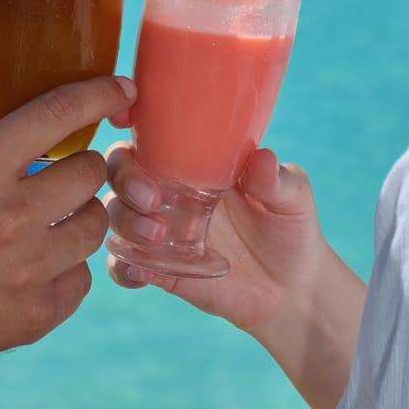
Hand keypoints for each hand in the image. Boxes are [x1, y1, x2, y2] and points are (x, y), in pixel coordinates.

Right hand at [0, 62, 134, 393]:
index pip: (60, 114)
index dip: (101, 93)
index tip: (123, 86)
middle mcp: (10, 218)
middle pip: (90, 169)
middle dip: (79, 161)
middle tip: (56, 169)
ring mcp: (28, 271)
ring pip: (95, 222)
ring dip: (78, 212)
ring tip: (48, 214)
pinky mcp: (38, 315)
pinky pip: (82, 276)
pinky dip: (66, 265)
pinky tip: (36, 261)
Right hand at [103, 138, 326, 337]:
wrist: (292, 288)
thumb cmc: (290, 227)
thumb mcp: (292, 198)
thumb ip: (276, 180)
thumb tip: (263, 159)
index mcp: (195, 159)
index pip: (150, 131)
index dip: (127, 119)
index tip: (125, 120)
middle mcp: (169, 189)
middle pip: (120, 170)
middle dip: (124, 177)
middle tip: (151, 196)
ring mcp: (161, 229)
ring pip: (116, 214)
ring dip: (125, 220)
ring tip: (157, 234)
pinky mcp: (161, 269)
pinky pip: (125, 265)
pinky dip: (123, 267)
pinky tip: (141, 272)